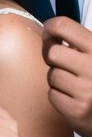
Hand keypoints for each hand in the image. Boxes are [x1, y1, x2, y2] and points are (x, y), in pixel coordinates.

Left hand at [42, 16, 91, 136]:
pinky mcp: (78, 111)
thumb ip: (79, 43)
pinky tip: (73, 98)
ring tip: (73, 84)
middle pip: (52, 52)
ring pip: (51, 75)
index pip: (63, 25)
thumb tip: (50, 31)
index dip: (50, 28)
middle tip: (60, 63)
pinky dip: (59, 97)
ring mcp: (86, 91)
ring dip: (57, 79)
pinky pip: (52, 95)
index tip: (50, 35)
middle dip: (51, 57)